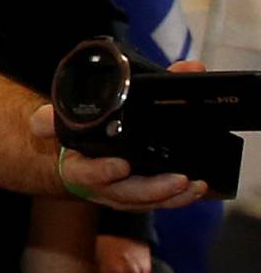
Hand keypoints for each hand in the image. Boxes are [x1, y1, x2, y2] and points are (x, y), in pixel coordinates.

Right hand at [27, 99, 208, 210]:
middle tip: (180, 179)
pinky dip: (179, 197)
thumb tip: (177, 69)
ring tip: (196, 185)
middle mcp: (99, 186)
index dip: (103, 170)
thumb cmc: (81, 136)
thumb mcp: (81, 114)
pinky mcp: (138, 199)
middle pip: (127, 192)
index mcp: (78, 166)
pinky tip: (198, 189)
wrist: (74, 164)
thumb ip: (121, 86)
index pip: (86, 172)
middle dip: (155, 188)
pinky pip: (159, 202)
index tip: (121, 164)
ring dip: (173, 196)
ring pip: (147, 201)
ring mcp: (120, 196)